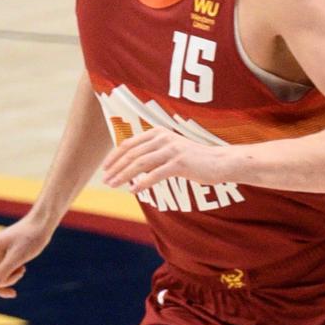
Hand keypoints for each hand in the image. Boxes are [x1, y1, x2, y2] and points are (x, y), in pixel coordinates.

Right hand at [0, 212, 52, 298]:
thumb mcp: (17, 256)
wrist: (39, 227)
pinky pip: (1, 278)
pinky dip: (11, 278)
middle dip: (1, 282)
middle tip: (18, 273)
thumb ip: (3, 271)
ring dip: (9, 280)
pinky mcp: (1, 262)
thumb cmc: (29, 238)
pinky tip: (22, 271)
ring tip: (22, 270)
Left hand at [102, 126, 238, 192]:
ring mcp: (171, 150)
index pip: (129, 143)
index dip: (114, 156)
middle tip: (106, 180)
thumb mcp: (170, 151)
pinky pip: (155, 174)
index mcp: (158, 133)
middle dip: (116, 168)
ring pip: (140, 163)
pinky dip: (142, 183)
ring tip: (114, 185)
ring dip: (124, 175)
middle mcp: (163, 138)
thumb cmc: (193, 160)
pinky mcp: (179, 163)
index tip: (105, 168)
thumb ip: (153, 154)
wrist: (219, 162)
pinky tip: (133, 191)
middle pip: (132, 153)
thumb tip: (133, 166)